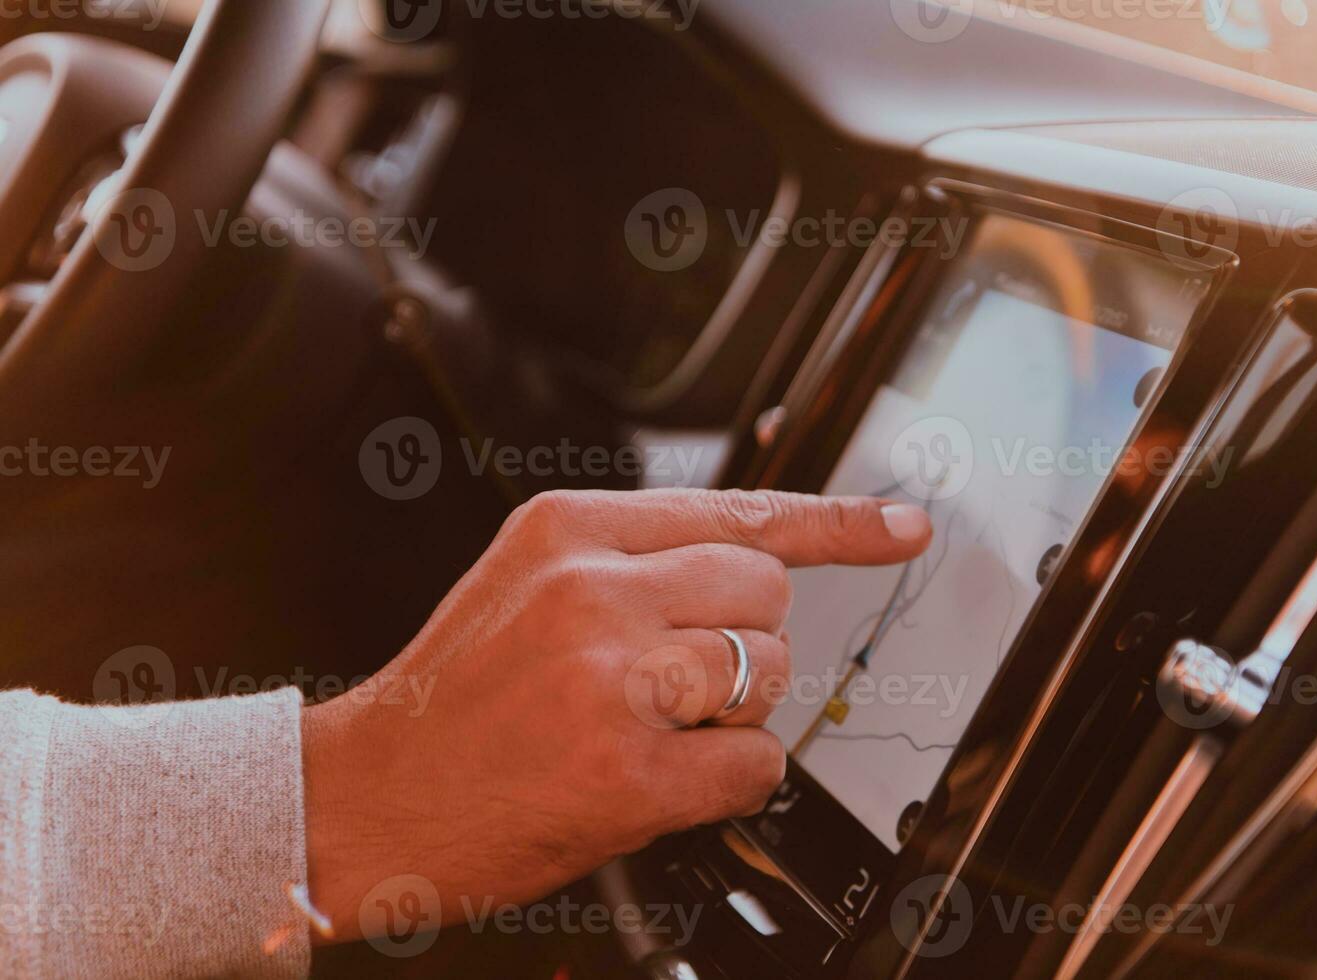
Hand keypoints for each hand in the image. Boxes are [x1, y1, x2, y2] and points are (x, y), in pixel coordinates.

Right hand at [301, 488, 931, 941]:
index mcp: (569, 531)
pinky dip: (726, 782)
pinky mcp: (628, 772)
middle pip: (767, 592)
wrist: (364, 799)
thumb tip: (751, 571)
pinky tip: (655, 780)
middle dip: (746, 643)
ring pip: (768, 673)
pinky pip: (755, 765)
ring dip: (732, 713)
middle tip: (677, 682)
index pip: (737, 510)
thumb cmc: (452, 700)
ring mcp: (612, 680)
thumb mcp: (524, 586)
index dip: (838, 523)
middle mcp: (593, 590)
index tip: (904, 526)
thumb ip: (631, 563)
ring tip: (649, 729)